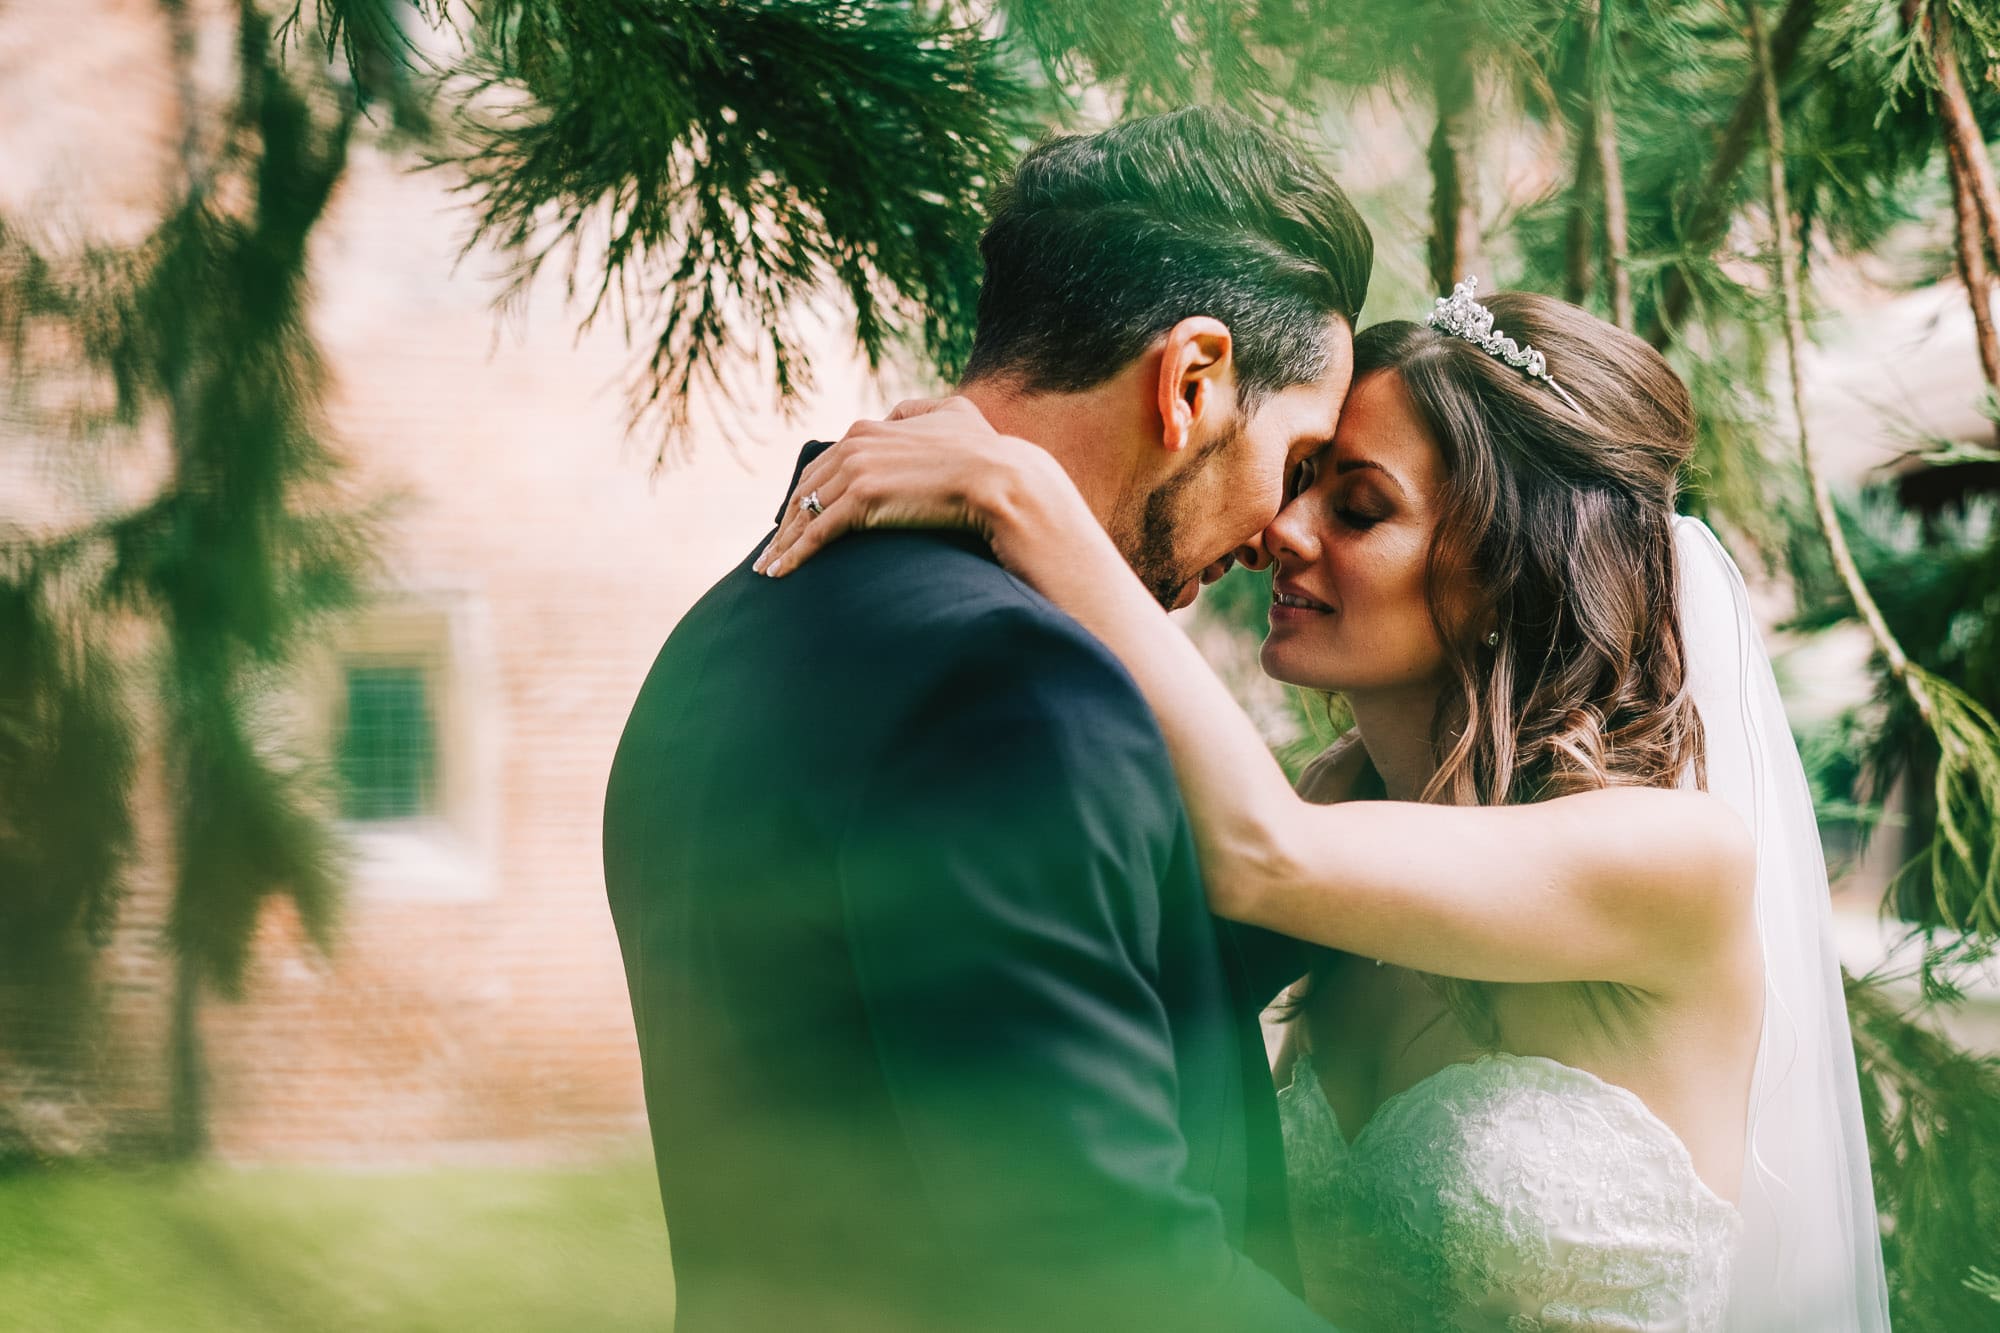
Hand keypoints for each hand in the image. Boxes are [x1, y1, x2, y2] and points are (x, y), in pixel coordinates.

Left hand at [755, 397, 1055, 576]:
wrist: (1001, 479)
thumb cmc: (985, 453)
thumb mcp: (952, 413)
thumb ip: (920, 410)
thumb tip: (897, 412)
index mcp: (868, 429)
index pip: (821, 466)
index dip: (804, 495)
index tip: (792, 519)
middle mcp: (854, 446)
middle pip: (805, 490)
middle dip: (784, 523)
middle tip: (769, 553)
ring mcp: (856, 471)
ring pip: (805, 513)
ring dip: (782, 544)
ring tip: (768, 570)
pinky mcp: (861, 501)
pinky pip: (817, 532)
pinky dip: (794, 555)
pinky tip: (781, 575)